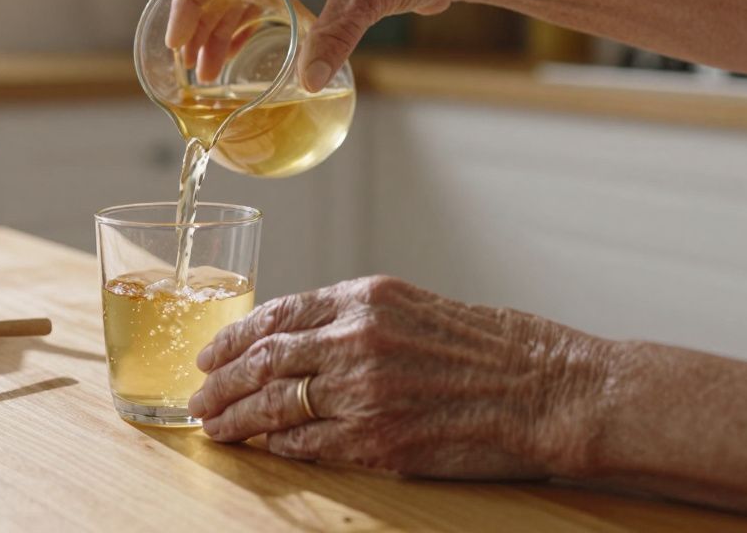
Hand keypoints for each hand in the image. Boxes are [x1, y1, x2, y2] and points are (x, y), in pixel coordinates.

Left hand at [187, 276, 611, 478]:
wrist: (547, 389)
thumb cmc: (493, 347)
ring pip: (275, 404)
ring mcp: (364, 391)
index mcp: (366, 299)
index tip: (209, 353)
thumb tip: (302, 340)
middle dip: (220, 382)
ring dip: (237, 418)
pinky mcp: (377, 439)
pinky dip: (279, 446)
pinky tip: (264, 448)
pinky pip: (309, 444)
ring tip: (213, 427)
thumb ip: (357, 319)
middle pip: (264, 360)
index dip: (234, 337)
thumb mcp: (416, 308)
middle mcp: (357, 339)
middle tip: (198, 397)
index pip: (277, 315)